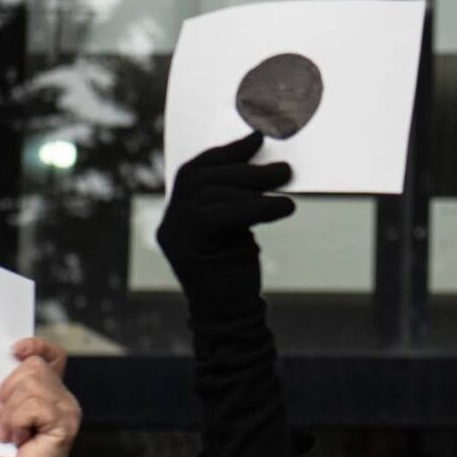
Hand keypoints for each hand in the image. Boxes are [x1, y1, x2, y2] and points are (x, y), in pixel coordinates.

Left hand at [0, 338, 84, 456]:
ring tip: (9, 432)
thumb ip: (4, 389)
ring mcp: (67, 409)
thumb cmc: (3, 456)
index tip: (15, 351)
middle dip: (8, 390)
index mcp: (48, 392)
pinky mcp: (66, 423)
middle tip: (3, 419)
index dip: (36, 345)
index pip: (52, 354)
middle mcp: (62, 397)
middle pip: (33, 366)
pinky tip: (17, 438)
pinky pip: (33, 405)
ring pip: (32, 383)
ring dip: (10, 410)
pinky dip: (16, 421)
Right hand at [156, 131, 295, 321]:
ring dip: (254, 184)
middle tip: (282, 167)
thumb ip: (238, 199)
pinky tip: (283, 207)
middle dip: (244, 166)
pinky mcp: (184, 247)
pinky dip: (256, 206)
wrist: (229, 318)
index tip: (257, 138)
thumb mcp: (237, 228)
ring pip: (211, 193)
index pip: (197, 171)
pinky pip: (219, 215)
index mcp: (179, 213)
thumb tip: (267, 163)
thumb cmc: (236, 273)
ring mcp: (173, 234)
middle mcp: (170, 222)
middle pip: (202, 178)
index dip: (226, 152)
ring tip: (286, 181)